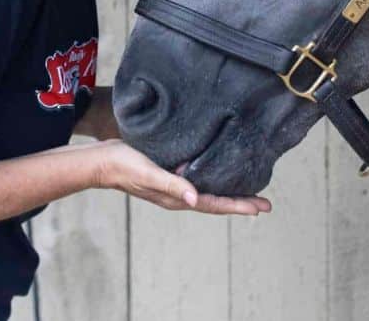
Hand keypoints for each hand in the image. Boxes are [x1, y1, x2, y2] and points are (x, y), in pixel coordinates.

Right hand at [94, 139, 271, 215]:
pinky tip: (219, 171)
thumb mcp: (149, 173)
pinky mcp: (170, 172)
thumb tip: (195, 198)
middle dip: (241, 202)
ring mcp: (174, 185)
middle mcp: (179, 194)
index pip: (214, 204)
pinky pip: (198, 179)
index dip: (238, 205)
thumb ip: (171, 185)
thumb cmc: (125, 165)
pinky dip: (214, 179)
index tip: (260, 208)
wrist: (102, 160)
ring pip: (209, 191)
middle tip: (265, 203)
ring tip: (249, 191)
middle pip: (216, 201)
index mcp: (177, 197)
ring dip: (229, 192)